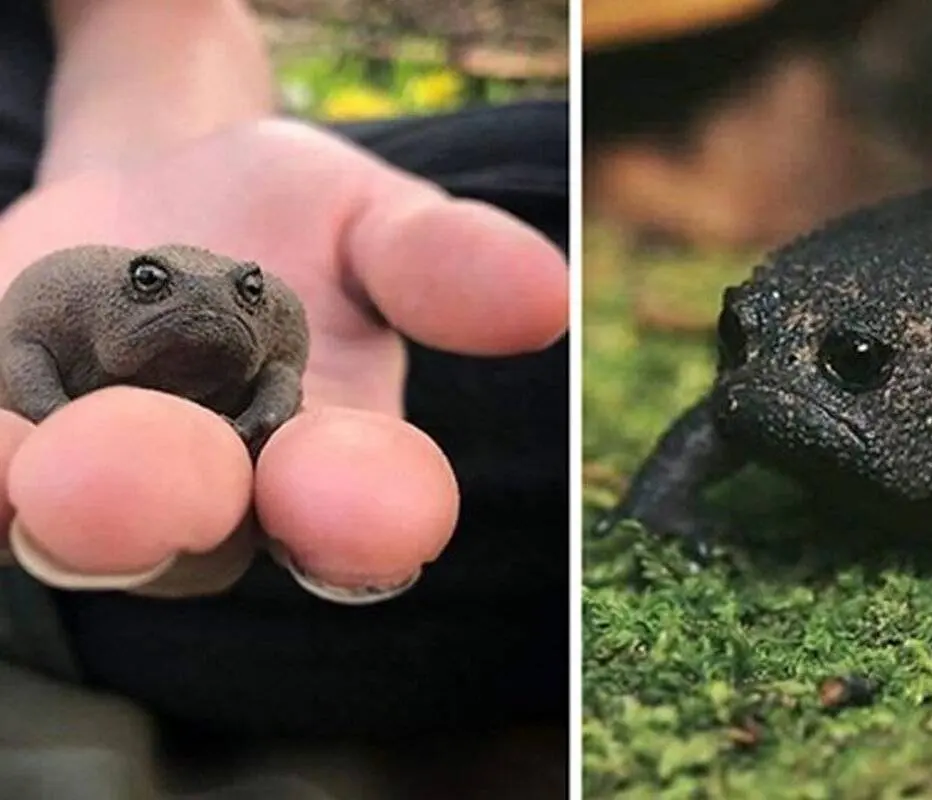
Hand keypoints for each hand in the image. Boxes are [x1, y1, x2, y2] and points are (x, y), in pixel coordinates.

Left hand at [0, 119, 567, 596]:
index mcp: (331, 461)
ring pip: (67, 530)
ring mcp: (94, 482)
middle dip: (181, 511)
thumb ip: (438, 262)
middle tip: (171, 469)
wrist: (153, 195)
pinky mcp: (4, 446)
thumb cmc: (283, 223)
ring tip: (54, 458)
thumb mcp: (366, 215)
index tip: (389, 511)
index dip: (373, 520)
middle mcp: (218, 499)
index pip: (364, 515)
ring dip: (63, 503)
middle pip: (200, 544)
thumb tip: (546, 291)